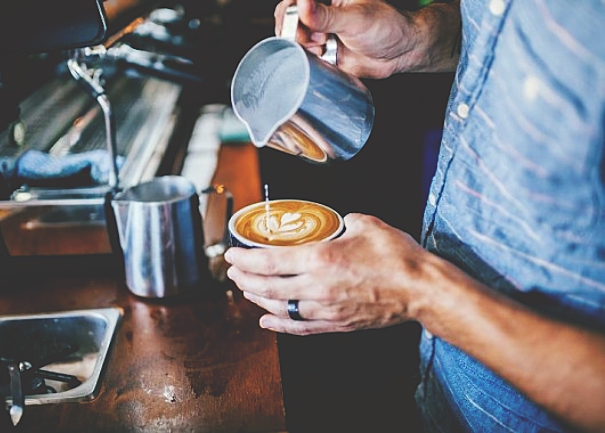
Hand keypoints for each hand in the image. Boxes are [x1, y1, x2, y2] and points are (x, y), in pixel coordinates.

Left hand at [224, 213, 428, 334]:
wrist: (419, 290)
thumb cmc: (396, 256)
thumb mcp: (365, 224)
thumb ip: (341, 222)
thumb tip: (334, 222)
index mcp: (320, 258)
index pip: (269, 261)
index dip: (245, 259)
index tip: (232, 255)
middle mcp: (316, 287)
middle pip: (267, 286)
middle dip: (244, 278)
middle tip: (234, 271)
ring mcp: (324, 309)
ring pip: (279, 307)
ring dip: (257, 298)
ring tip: (246, 289)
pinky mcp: (335, 324)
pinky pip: (299, 327)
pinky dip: (278, 324)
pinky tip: (266, 319)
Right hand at [274, 0, 460, 78]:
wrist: (401, 53)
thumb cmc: (386, 27)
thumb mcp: (355, 19)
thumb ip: (326, 16)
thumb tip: (302, 4)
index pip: (295, 0)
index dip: (290, 9)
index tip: (294, 19)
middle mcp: (322, 13)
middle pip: (290, 20)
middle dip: (295, 31)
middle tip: (314, 38)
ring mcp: (322, 33)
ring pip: (295, 40)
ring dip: (303, 46)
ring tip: (322, 46)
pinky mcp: (325, 53)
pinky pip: (306, 57)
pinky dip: (309, 59)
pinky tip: (323, 56)